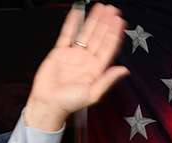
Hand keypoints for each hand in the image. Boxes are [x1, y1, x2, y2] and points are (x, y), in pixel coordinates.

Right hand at [24, 3, 129, 131]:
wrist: (48, 103)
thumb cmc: (70, 103)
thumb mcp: (93, 94)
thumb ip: (108, 80)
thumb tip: (124, 70)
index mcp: (96, 69)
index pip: (109, 47)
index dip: (115, 34)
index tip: (120, 22)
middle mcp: (87, 60)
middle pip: (99, 37)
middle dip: (106, 23)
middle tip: (112, 10)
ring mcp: (74, 55)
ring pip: (86, 33)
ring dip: (93, 20)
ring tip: (100, 8)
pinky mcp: (60, 52)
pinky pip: (67, 34)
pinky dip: (72, 24)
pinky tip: (78, 14)